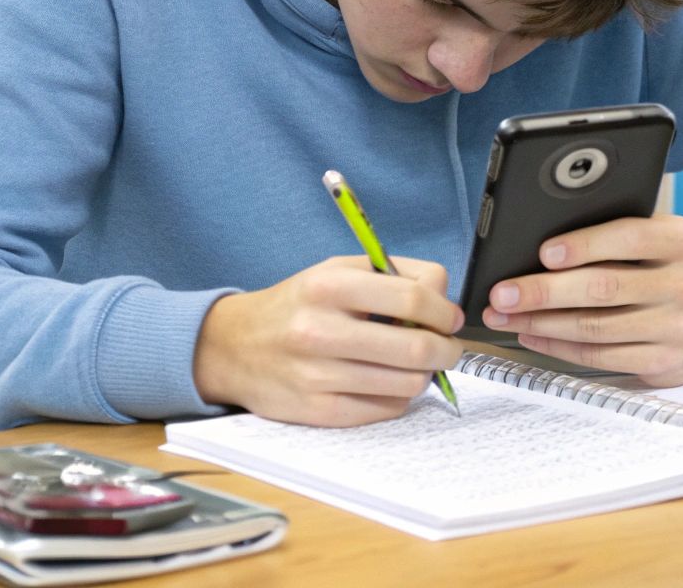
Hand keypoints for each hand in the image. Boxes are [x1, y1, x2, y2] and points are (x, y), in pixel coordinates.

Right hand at [192, 255, 464, 426]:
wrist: (232, 347)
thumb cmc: (297, 305)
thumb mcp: (335, 271)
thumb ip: (391, 275)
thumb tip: (444, 300)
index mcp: (329, 285)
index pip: (413, 297)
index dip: (444, 310)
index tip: (450, 318)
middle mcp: (320, 329)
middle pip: (416, 347)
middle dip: (447, 349)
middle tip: (448, 348)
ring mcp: (317, 375)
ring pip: (407, 383)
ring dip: (425, 375)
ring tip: (416, 364)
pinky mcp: (317, 411)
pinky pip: (385, 409)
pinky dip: (398, 396)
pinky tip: (387, 382)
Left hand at [481, 215, 682, 386]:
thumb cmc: (668, 265)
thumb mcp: (659, 236)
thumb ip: (617, 231)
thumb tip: (541, 242)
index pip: (631, 237)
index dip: (585, 245)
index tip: (543, 252)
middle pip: (604, 288)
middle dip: (544, 292)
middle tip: (502, 294)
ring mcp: (678, 329)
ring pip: (596, 328)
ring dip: (541, 324)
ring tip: (505, 316)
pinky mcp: (664, 362)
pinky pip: (600, 357)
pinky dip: (559, 347)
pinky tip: (532, 336)